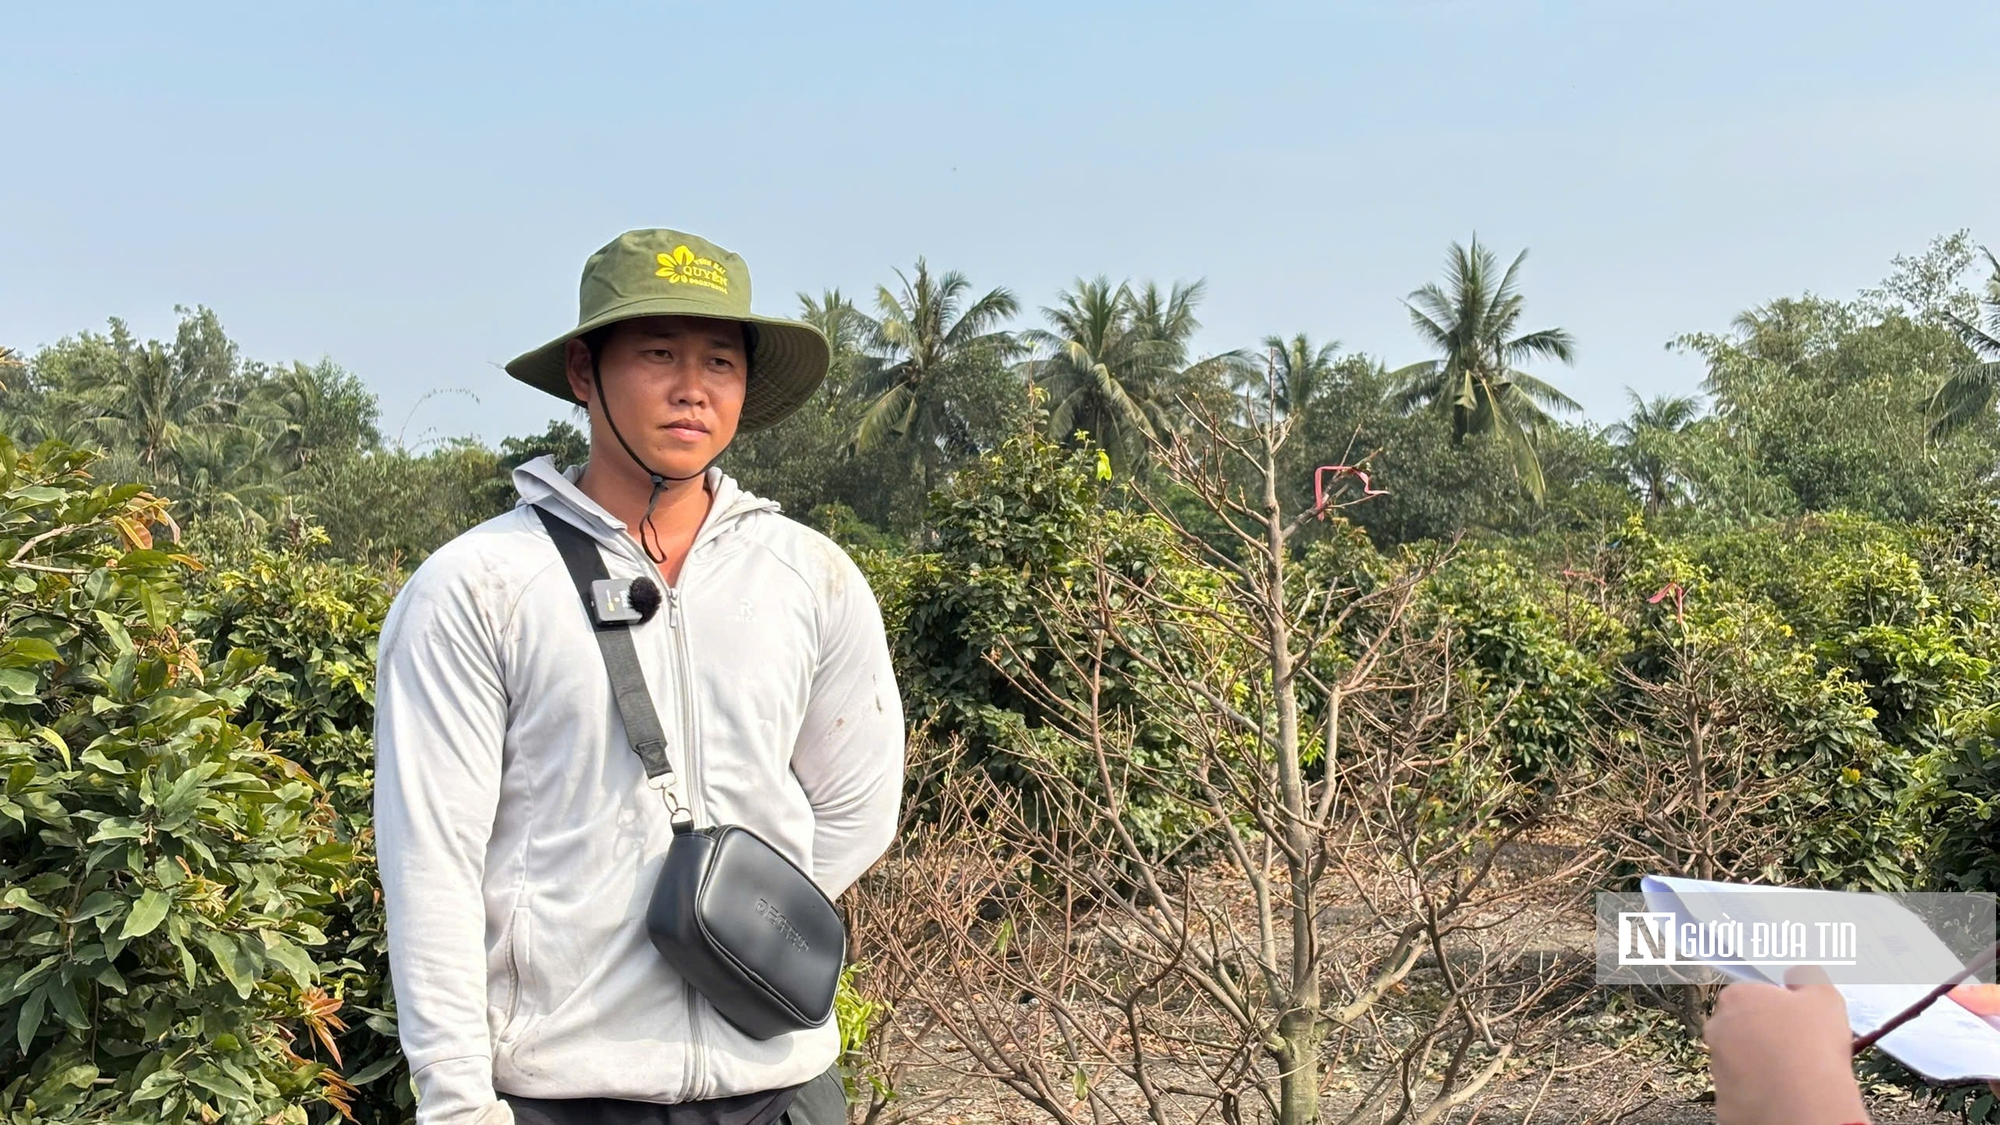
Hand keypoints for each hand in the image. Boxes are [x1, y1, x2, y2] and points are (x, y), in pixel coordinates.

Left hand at [1705, 965, 1867, 1124]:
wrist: (1804, 1104)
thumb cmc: (1813, 1047)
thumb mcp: (1824, 997)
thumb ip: (1807, 977)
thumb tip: (1798, 973)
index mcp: (1737, 998)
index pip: (1752, 997)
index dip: (1778, 1010)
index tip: (1796, 1023)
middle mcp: (1718, 1029)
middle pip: (1742, 1029)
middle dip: (1766, 1037)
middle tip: (1797, 1050)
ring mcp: (1717, 1066)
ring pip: (1741, 1062)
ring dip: (1762, 1066)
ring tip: (1794, 1075)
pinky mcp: (1722, 1099)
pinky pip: (1742, 1092)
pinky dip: (1760, 1094)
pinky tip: (1783, 1094)